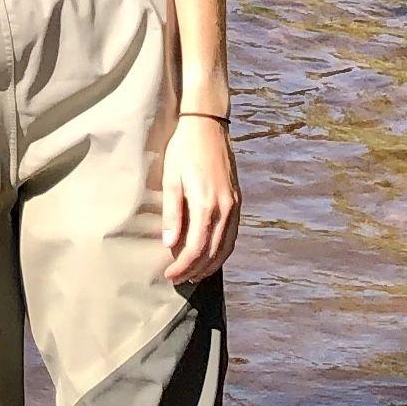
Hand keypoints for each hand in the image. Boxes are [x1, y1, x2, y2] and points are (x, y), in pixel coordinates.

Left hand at [158, 114, 239, 284]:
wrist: (207, 125)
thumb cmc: (183, 150)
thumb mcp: (170, 179)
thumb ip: (172, 214)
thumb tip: (169, 244)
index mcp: (206, 205)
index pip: (195, 249)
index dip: (182, 266)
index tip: (169, 275)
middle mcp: (225, 208)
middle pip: (212, 253)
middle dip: (195, 270)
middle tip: (179, 280)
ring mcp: (234, 205)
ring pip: (226, 247)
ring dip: (211, 265)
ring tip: (194, 275)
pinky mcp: (237, 200)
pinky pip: (232, 235)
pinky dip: (222, 251)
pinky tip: (211, 256)